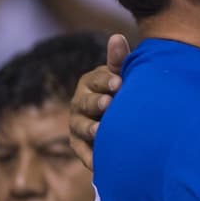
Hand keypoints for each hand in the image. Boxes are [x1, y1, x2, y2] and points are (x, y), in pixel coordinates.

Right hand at [68, 34, 128, 169]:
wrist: (121, 119)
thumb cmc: (121, 91)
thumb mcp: (120, 75)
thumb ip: (119, 60)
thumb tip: (117, 37)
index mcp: (90, 83)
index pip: (95, 81)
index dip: (106, 81)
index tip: (119, 82)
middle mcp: (80, 104)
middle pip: (86, 104)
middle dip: (97, 103)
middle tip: (109, 104)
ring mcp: (78, 125)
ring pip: (82, 128)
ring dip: (91, 129)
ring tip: (101, 131)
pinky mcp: (80, 146)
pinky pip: (83, 153)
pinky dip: (90, 158)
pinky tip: (99, 163)